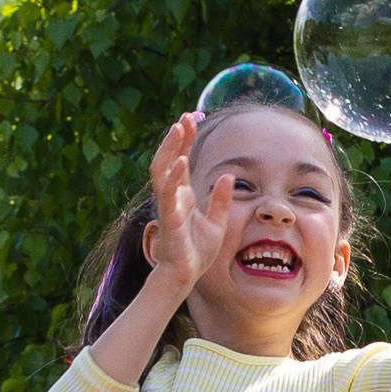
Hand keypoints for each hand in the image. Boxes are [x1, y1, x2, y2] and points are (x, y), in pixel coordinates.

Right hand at [145, 113, 232, 295]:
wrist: (186, 275)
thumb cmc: (197, 250)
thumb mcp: (217, 220)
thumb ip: (221, 198)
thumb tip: (228, 175)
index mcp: (182, 195)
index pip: (181, 160)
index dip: (185, 139)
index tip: (191, 117)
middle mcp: (172, 196)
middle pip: (168, 159)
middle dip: (176, 137)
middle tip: (185, 116)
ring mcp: (168, 206)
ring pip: (162, 171)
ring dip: (170, 149)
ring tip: (179, 129)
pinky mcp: (169, 220)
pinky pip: (168, 195)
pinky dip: (173, 178)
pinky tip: (180, 163)